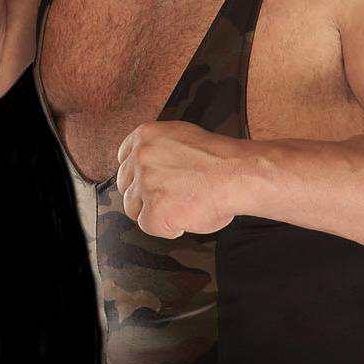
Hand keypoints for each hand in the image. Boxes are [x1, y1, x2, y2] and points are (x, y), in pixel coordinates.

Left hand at [115, 121, 239, 238]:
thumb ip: (158, 149)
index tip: (151, 182)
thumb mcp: (181, 138)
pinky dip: (167, 227)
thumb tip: (147, 166)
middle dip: (145, 195)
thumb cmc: (220, 160)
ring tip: (181, 205)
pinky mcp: (154, 209)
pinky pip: (148, 226)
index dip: (138, 174)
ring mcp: (145, 183)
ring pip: (134, 208)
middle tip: (171, 197)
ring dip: (155, 211)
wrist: (239, 174)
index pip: (124, 158)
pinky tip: (185, 216)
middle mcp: (141, 156)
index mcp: (146, 135)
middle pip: (126, 186)